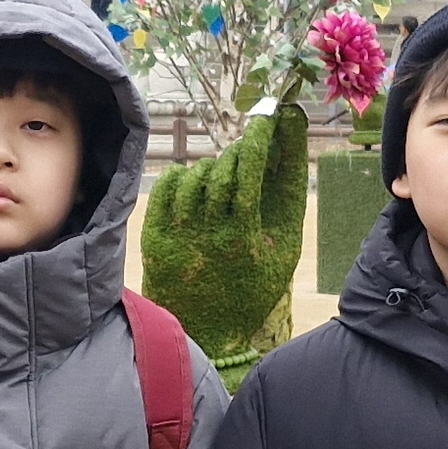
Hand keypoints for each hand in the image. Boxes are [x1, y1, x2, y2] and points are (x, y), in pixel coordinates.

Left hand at [141, 102, 306, 358]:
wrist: (210, 333)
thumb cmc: (255, 287)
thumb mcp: (283, 249)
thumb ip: (288, 197)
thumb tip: (290, 141)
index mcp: (247, 236)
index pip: (252, 169)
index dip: (260, 137)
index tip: (269, 116)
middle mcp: (212, 234)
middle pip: (225, 170)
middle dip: (240, 152)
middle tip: (248, 149)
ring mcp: (180, 235)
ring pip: (196, 176)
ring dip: (213, 167)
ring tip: (223, 177)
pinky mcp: (156, 239)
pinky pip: (168, 188)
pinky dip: (183, 176)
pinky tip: (195, 183)